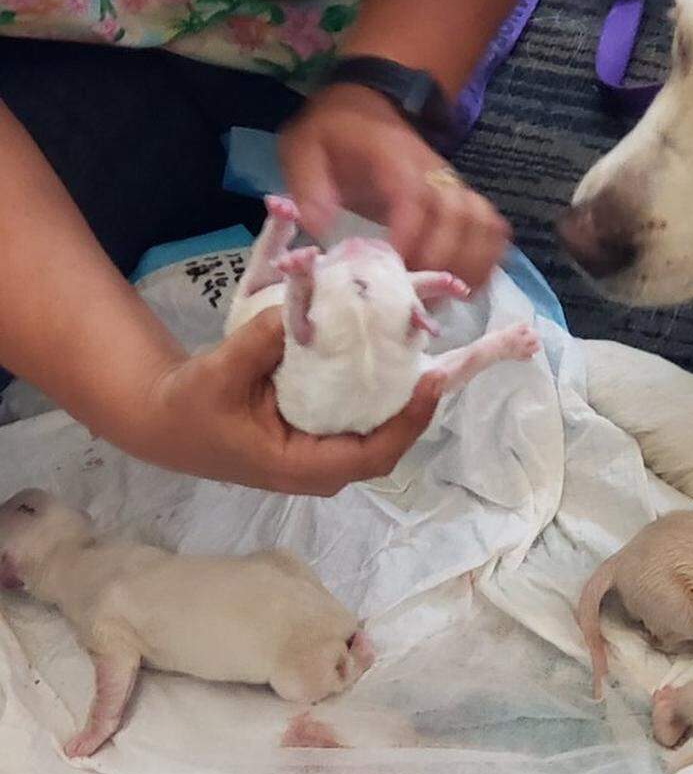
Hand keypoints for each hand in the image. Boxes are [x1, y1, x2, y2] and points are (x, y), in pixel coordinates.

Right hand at [119, 310, 441, 495]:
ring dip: (403, 395)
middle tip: (444, 357)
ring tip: (428, 351)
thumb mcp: (219, 373)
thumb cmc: (191, 407)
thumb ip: (260, 342)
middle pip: (388, 441)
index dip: (409, 419)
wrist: (167, 420)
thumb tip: (301, 306)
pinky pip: (361, 416)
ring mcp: (322, 454)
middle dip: (417, 403)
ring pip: (379, 429)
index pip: (374, 453)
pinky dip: (379, 388)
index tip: (432, 379)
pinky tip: (393, 354)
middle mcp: (321, 467)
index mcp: (301, 467)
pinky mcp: (320, 435)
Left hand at [280, 84, 508, 290]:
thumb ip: (308, 186)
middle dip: (442, 259)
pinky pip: (491, 227)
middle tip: (418, 293)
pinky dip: (489, 256)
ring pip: (482, 222)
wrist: (366, 102)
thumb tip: (321, 228)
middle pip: (458, 216)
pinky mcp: (462, 198)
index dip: (412, 235)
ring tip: (448, 296)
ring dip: (471, 263)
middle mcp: (433, 170)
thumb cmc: (333, 132)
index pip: (415, 197)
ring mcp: (452, 184)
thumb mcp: (303, 148)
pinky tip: (471, 284)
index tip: (396, 266)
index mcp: (392, 158)